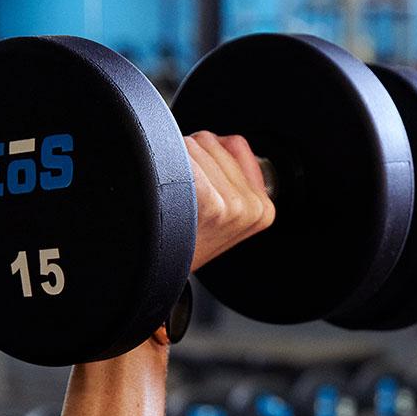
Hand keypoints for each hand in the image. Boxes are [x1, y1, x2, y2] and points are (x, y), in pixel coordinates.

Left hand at [151, 131, 275, 346]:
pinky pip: (182, 157)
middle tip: (180, 197)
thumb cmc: (181, 243)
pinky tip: (163, 196)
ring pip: (194, 146)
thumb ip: (233, 171)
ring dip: (174, 162)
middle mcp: (251, 209)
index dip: (208, 156)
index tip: (199, 187)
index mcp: (263, 210)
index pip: (237, 146)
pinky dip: (164, 166)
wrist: (153, 273)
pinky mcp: (209, 204)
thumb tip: (228, 142)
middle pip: (213, 143)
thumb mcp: (222, 212)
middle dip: (190, 158)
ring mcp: (232, 208)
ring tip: (171, 199)